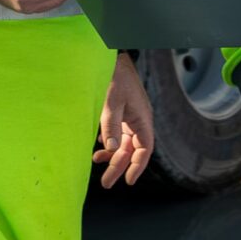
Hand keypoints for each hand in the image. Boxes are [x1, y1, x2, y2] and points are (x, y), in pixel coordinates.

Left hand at [95, 53, 155, 187]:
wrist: (111, 57)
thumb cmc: (115, 77)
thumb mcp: (112, 102)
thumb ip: (111, 126)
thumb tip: (112, 149)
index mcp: (142, 119)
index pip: (144, 149)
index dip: (137, 166)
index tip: (128, 180)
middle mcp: (138, 120)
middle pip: (131, 150)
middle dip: (119, 166)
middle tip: (106, 183)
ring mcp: (129, 117)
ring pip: (123, 143)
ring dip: (112, 155)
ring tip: (97, 162)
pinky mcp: (120, 112)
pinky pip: (116, 133)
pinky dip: (107, 142)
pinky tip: (96, 147)